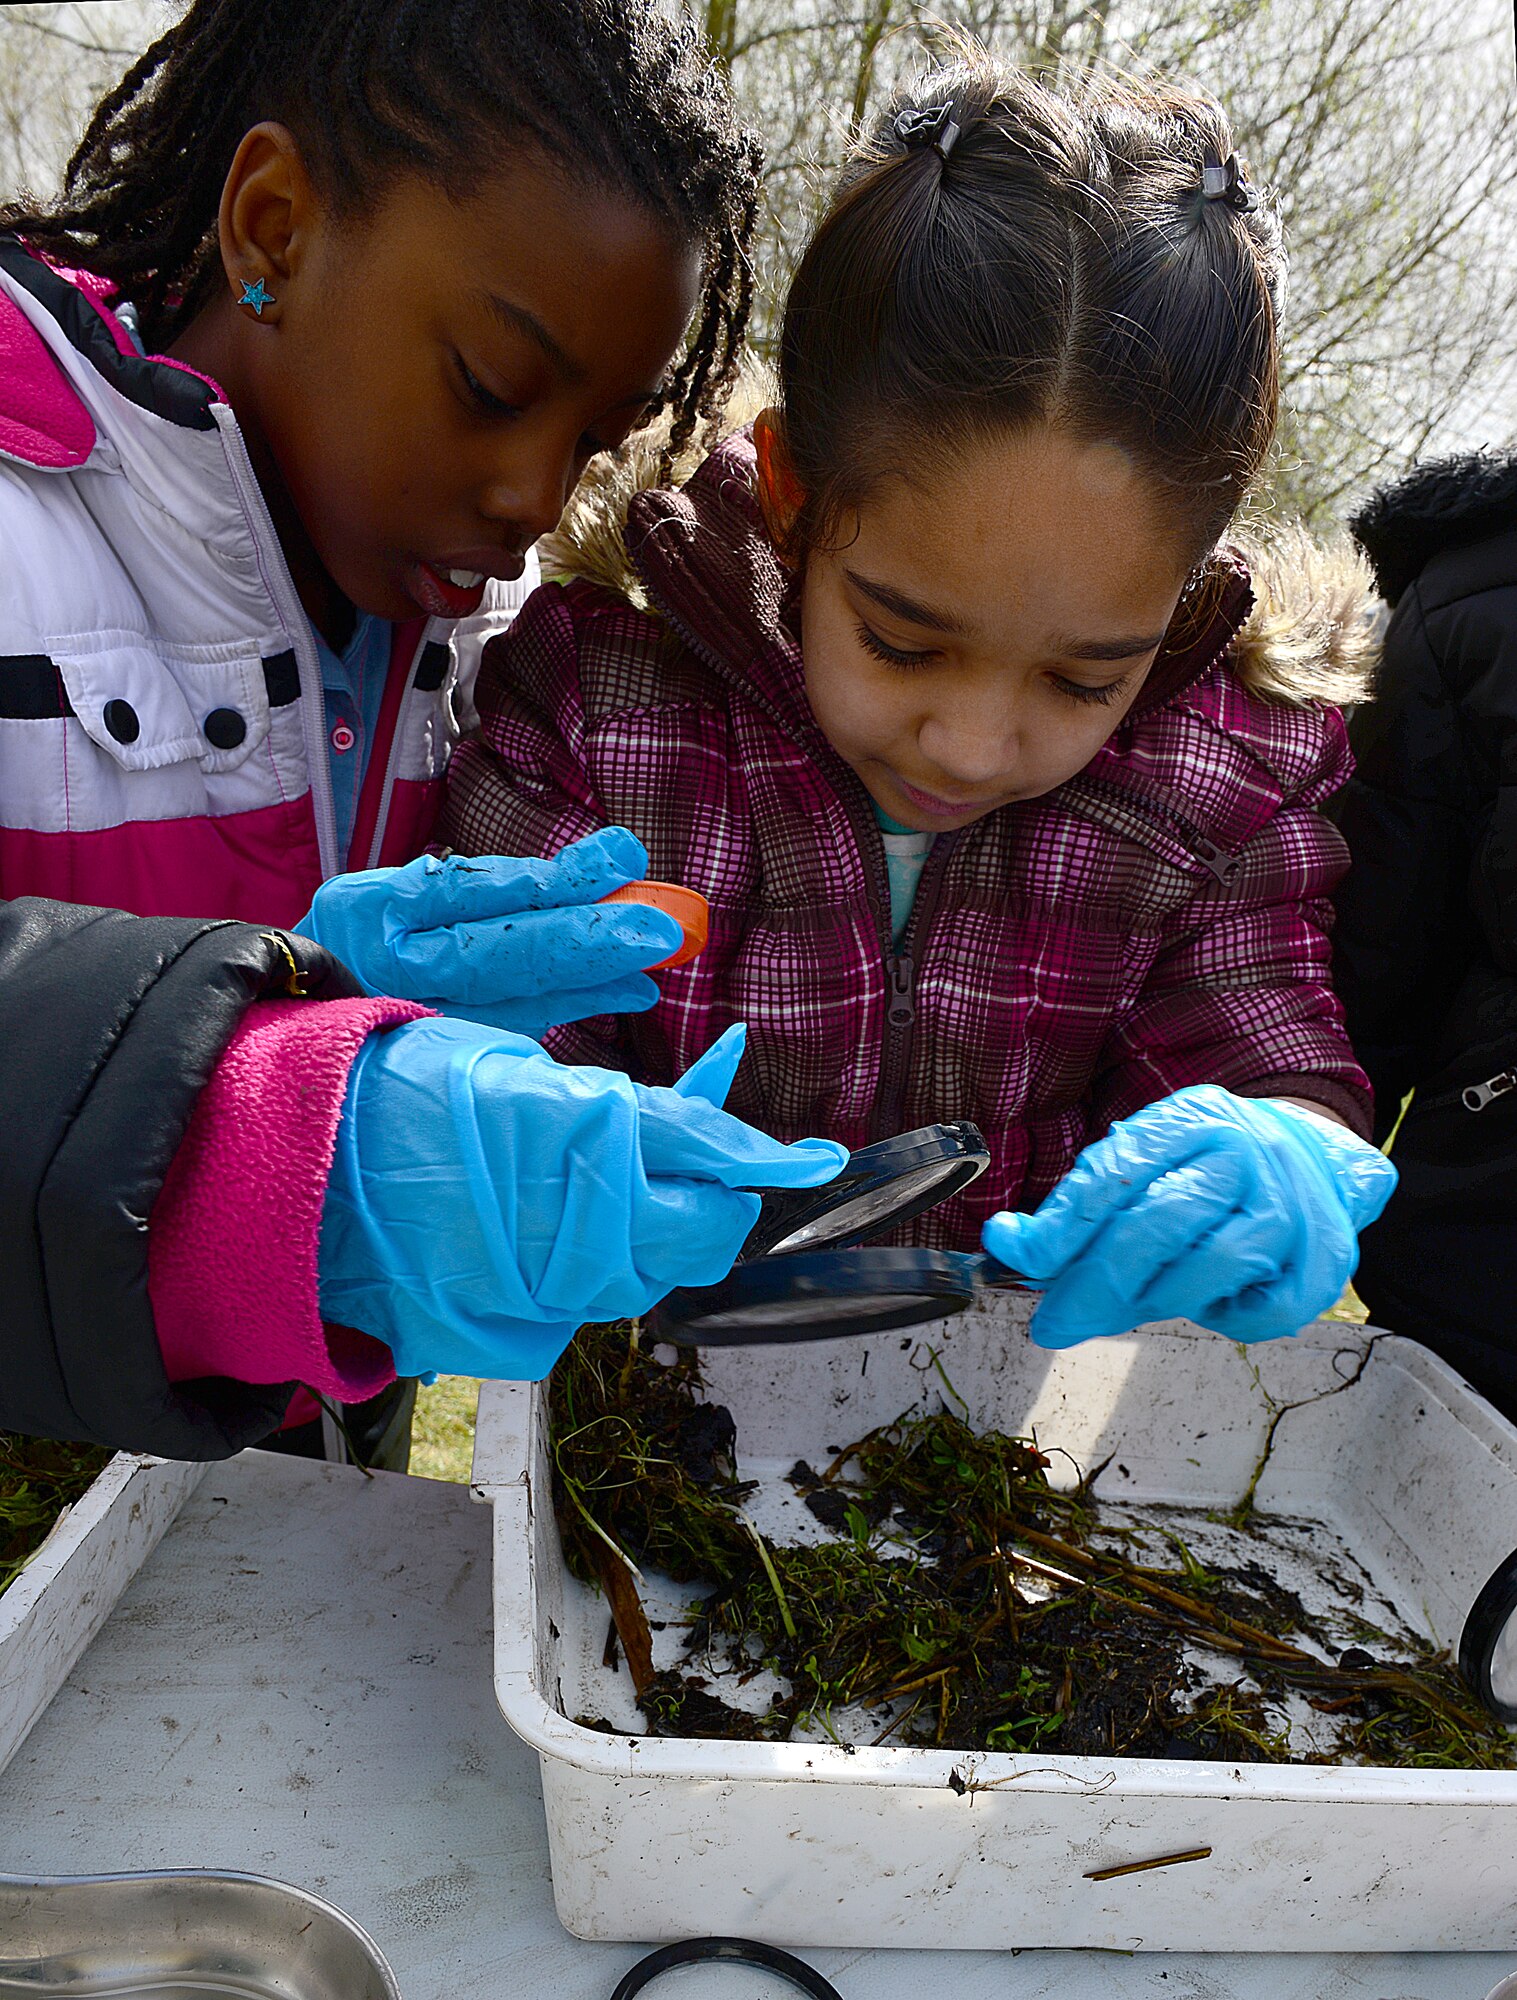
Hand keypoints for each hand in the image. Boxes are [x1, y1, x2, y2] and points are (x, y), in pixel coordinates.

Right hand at [294, 826, 685, 1038]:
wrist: (292, 1011)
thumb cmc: (362, 938)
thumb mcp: (403, 890)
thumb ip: (486, 885)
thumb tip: (588, 875)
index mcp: (376, 908)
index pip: (480, 890)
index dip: (558, 879)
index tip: (624, 858)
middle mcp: (390, 967)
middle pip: (501, 951)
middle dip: (588, 938)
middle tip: (659, 929)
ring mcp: (410, 1017)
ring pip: (514, 998)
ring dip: (592, 983)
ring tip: (651, 969)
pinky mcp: (432, 1053)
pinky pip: (510, 1028)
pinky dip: (565, 1009)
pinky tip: (614, 993)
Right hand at [317, 1021, 847, 1379]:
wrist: (294, 1172)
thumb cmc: (396, 1096)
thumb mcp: (517, 1070)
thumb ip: (619, 1109)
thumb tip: (708, 1128)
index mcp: (582, 1143)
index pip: (708, 1153)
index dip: (765, 1156)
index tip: (815, 1160)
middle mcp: (577, 1231)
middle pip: (700, 1235)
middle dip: (717, 1197)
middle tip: (713, 1159)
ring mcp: (544, 1294)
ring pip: (647, 1271)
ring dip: (655, 1226)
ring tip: (620, 1175)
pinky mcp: (512, 1333)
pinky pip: (584, 1297)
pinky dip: (593, 1259)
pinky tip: (558, 1220)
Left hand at [980, 1084, 1395, 1349]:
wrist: (1312, 1158)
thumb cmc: (1207, 1167)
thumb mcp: (1146, 1158)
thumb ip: (1083, 1204)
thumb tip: (1014, 1249)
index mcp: (1192, 1118)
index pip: (1117, 1173)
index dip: (1061, 1223)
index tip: (1016, 1255)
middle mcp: (1246, 1155)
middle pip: (1158, 1226)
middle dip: (1093, 1283)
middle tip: (1053, 1320)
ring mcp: (1290, 1208)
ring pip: (1204, 1272)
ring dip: (1152, 1301)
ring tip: (1127, 1305)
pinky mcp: (1322, 1261)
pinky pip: (1258, 1313)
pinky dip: (1221, 1318)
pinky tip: (1206, 1299)